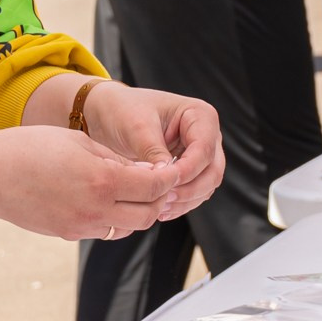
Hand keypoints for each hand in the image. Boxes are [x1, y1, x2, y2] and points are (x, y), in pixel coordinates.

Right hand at [0, 125, 183, 240]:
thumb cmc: (33, 148)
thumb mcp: (82, 142)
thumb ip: (118, 160)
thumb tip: (148, 171)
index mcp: (103, 180)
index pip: (154, 186)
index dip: (169, 177)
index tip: (172, 169)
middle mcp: (96, 209)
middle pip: (148, 214)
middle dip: (158, 199)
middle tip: (158, 183)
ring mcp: (82, 226)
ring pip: (127, 227)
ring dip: (137, 212)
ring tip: (132, 191)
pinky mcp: (69, 235)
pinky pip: (104, 231)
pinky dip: (113, 219)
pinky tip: (105, 200)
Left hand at [82, 81, 226, 219]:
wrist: (109, 114)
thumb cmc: (123, 111)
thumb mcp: (136, 127)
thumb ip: (154, 151)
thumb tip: (165, 177)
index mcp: (199, 115)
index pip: (204, 150)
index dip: (188, 170)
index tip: (165, 183)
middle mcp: (206, 135)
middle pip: (212, 171)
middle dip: (190, 190)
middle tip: (162, 199)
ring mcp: (200, 155)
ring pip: (206, 187)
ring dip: (186, 201)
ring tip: (158, 208)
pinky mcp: (190, 171)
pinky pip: (194, 193)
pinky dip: (181, 204)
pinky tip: (160, 209)